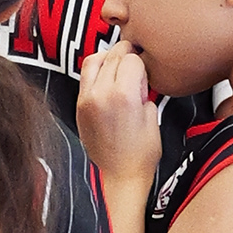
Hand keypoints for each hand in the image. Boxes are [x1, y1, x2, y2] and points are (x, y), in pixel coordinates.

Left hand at [76, 42, 160, 188]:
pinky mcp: (79, 107)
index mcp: (124, 95)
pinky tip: (108, 81)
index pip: (132, 59)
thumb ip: (144, 89)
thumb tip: (137, 75)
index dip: (142, 63)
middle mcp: (101, 93)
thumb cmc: (141, 153)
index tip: (145, 73)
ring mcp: (86, 100)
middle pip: (113, 55)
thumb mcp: (153, 115)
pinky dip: (97, 73)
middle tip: (135, 65)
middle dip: (126, 56)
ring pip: (93, 60)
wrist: (121, 176)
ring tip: (119, 68)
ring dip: (108, 58)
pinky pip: (85, 77)